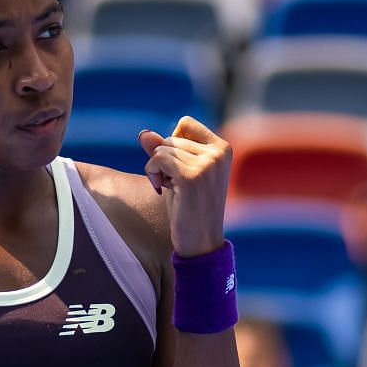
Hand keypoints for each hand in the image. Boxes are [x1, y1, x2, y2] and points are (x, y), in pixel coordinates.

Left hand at [138, 116, 230, 257]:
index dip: (173, 143)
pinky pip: (157, 159)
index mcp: (223, 148)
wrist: (201, 242)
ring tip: (171, 189)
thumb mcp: (178, 173)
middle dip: (164, 160)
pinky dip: (152, 173)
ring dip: (157, 169)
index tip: (179, 168)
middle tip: (175, 185)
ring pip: (161, 148)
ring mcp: (207, 164)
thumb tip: (143, 133)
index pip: (186, 124)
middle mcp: (219, 153)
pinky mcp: (191, 177)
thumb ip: (163, 151)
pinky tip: (161, 190)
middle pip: (171, 138)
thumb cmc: (190, 208)